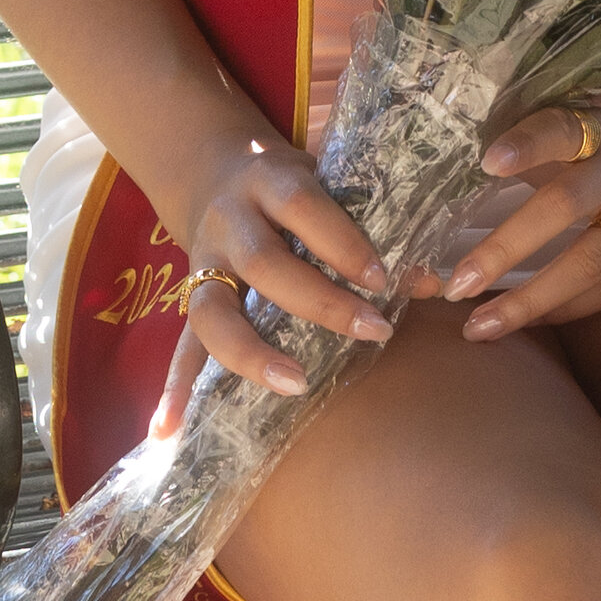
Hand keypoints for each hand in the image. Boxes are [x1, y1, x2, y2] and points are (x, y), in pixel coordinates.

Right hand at [150, 136, 397, 433]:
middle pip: (264, 262)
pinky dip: (175, 389)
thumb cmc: (288, 186)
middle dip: (319, 301)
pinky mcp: (190, 298)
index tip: (383, 279)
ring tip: (296, 384)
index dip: (342, 242)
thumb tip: (432, 282)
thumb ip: (373, 227)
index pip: (303, 207)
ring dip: (252, 352)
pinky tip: (168, 430)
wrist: (211, 169)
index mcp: (267, 181)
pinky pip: (179, 347)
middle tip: (372, 330)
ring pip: (213, 310)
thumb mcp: (326, 185)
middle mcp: (229, 221)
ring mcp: (202, 261)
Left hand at [442, 101, 600, 341]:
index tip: (485, 163)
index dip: (526, 145)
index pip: (561, 129)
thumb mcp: (577, 128)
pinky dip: (565, 308)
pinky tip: (526, 321)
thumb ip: (528, 153)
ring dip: (530, 299)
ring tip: (479, 326)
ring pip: (591, 261)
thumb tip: (440, 197)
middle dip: (507, 247)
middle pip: (567, 204)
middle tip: (456, 284)